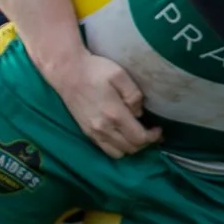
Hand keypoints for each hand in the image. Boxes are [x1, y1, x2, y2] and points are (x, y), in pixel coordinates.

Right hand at [41, 50, 159, 157]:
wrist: (66, 71)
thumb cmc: (94, 70)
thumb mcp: (120, 75)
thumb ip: (134, 95)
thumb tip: (138, 113)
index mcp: (114, 114)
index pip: (140, 138)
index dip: (153, 137)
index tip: (158, 128)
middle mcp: (103, 128)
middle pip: (131, 148)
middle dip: (144, 143)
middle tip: (149, 131)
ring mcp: (93, 132)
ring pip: (119, 153)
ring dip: (130, 147)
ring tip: (134, 135)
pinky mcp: (86, 132)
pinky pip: (106, 150)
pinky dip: (117, 147)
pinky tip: (120, 135)